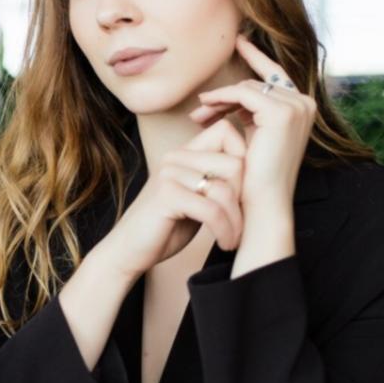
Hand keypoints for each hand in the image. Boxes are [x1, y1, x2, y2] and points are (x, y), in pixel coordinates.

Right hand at [97, 118, 245, 278]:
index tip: (244, 193)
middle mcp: (175, 158)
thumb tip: (255, 169)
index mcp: (183, 153)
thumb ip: (215, 180)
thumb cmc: (166, 226)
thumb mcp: (195, 198)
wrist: (128, 251)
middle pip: (235, 162)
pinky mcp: (167, 196)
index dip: (244, 158)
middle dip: (243, 197)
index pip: (226, 131)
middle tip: (239, 222)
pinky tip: (225, 242)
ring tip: (233, 237)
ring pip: (226, 189)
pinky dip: (224, 230)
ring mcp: (169, 175)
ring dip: (236, 220)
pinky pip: (212, 210)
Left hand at [188, 35, 315, 214]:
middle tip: (201, 105)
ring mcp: (297, 105)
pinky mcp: (282, 111)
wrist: (262, 202)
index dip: (257, 57)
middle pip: (258, 82)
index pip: (276, 75)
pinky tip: (204, 109)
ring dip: (219, 98)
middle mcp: (306, 103)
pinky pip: (243, 92)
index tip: (239, 41)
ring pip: (248, 87)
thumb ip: (253, 113)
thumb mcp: (256, 136)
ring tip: (198, 114)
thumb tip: (234, 96)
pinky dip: (221, 99)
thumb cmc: (254, 176)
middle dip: (226, 93)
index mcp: (303, 108)